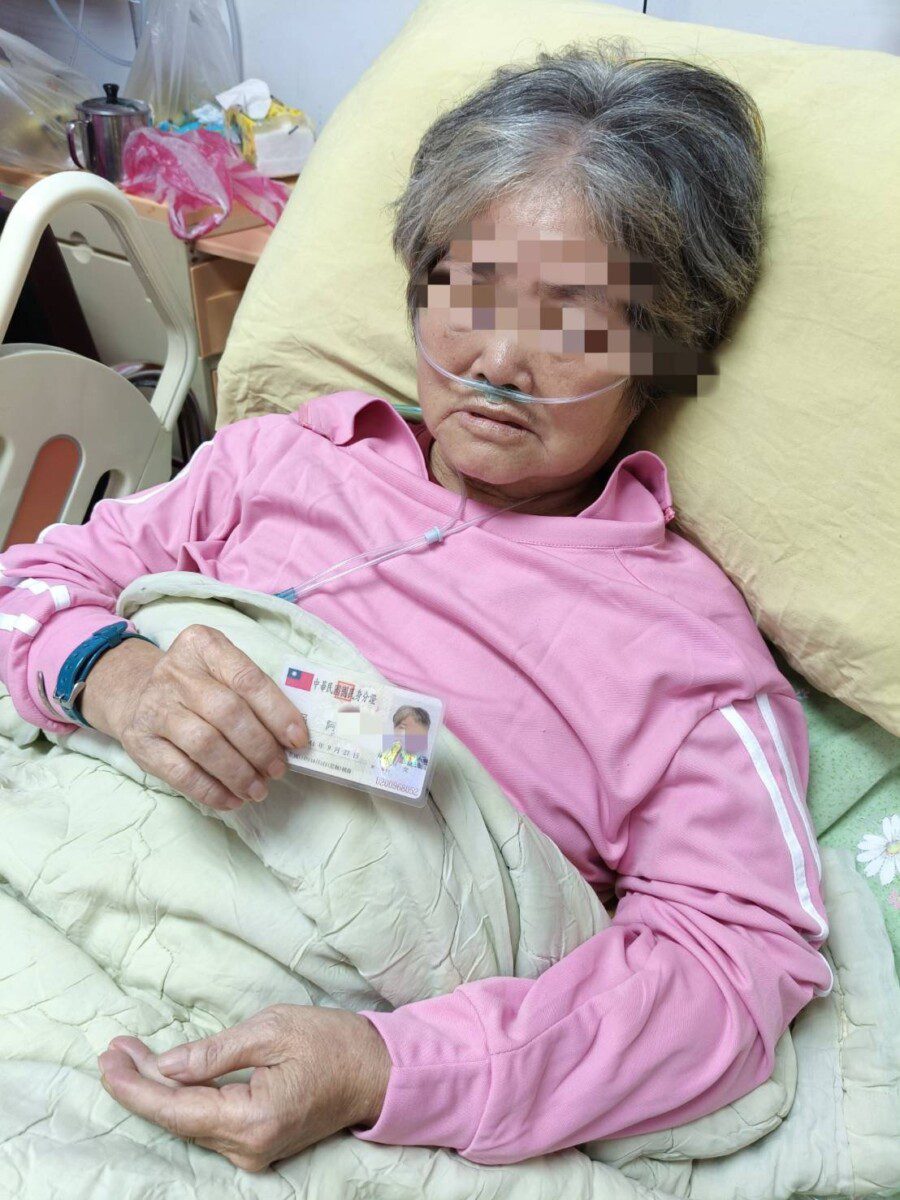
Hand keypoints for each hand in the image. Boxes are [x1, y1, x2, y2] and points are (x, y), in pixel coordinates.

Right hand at [80, 624, 308, 811]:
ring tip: (259, 789)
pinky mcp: (140, 742)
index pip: (247, 679)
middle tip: (279, 769)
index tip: (298, 740)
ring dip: (239, 773)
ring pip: (205, 744)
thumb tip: (292, 737)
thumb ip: (254, 693)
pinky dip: (211, 791)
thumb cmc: (197, 684)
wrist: (135, 692)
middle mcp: (175, 672)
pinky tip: (232, 800)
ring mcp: (154, 706)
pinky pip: (181, 772)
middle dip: (260, 746)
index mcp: (203, 645)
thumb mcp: (222, 669)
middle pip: (228, 713)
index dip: (278, 712)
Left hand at [98, 1006, 390, 1172]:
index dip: (136, 1086)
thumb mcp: (271, 1030)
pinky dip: (184, 1098)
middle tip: (113, 1051)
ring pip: (190, 1122)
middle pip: (178, 1118)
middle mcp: (248, 1148)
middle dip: (141, 1083)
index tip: (108, 1061)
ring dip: (160, 1089)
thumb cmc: (332, 1043)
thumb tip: (165, 1066)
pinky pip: (209, 1123)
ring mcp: (254, 1152)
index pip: (176, 1109)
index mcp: (252, 1120)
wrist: (377, 1072)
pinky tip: (167, 1076)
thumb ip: (214, 1053)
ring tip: (130, 1057)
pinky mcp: (259, 1145)